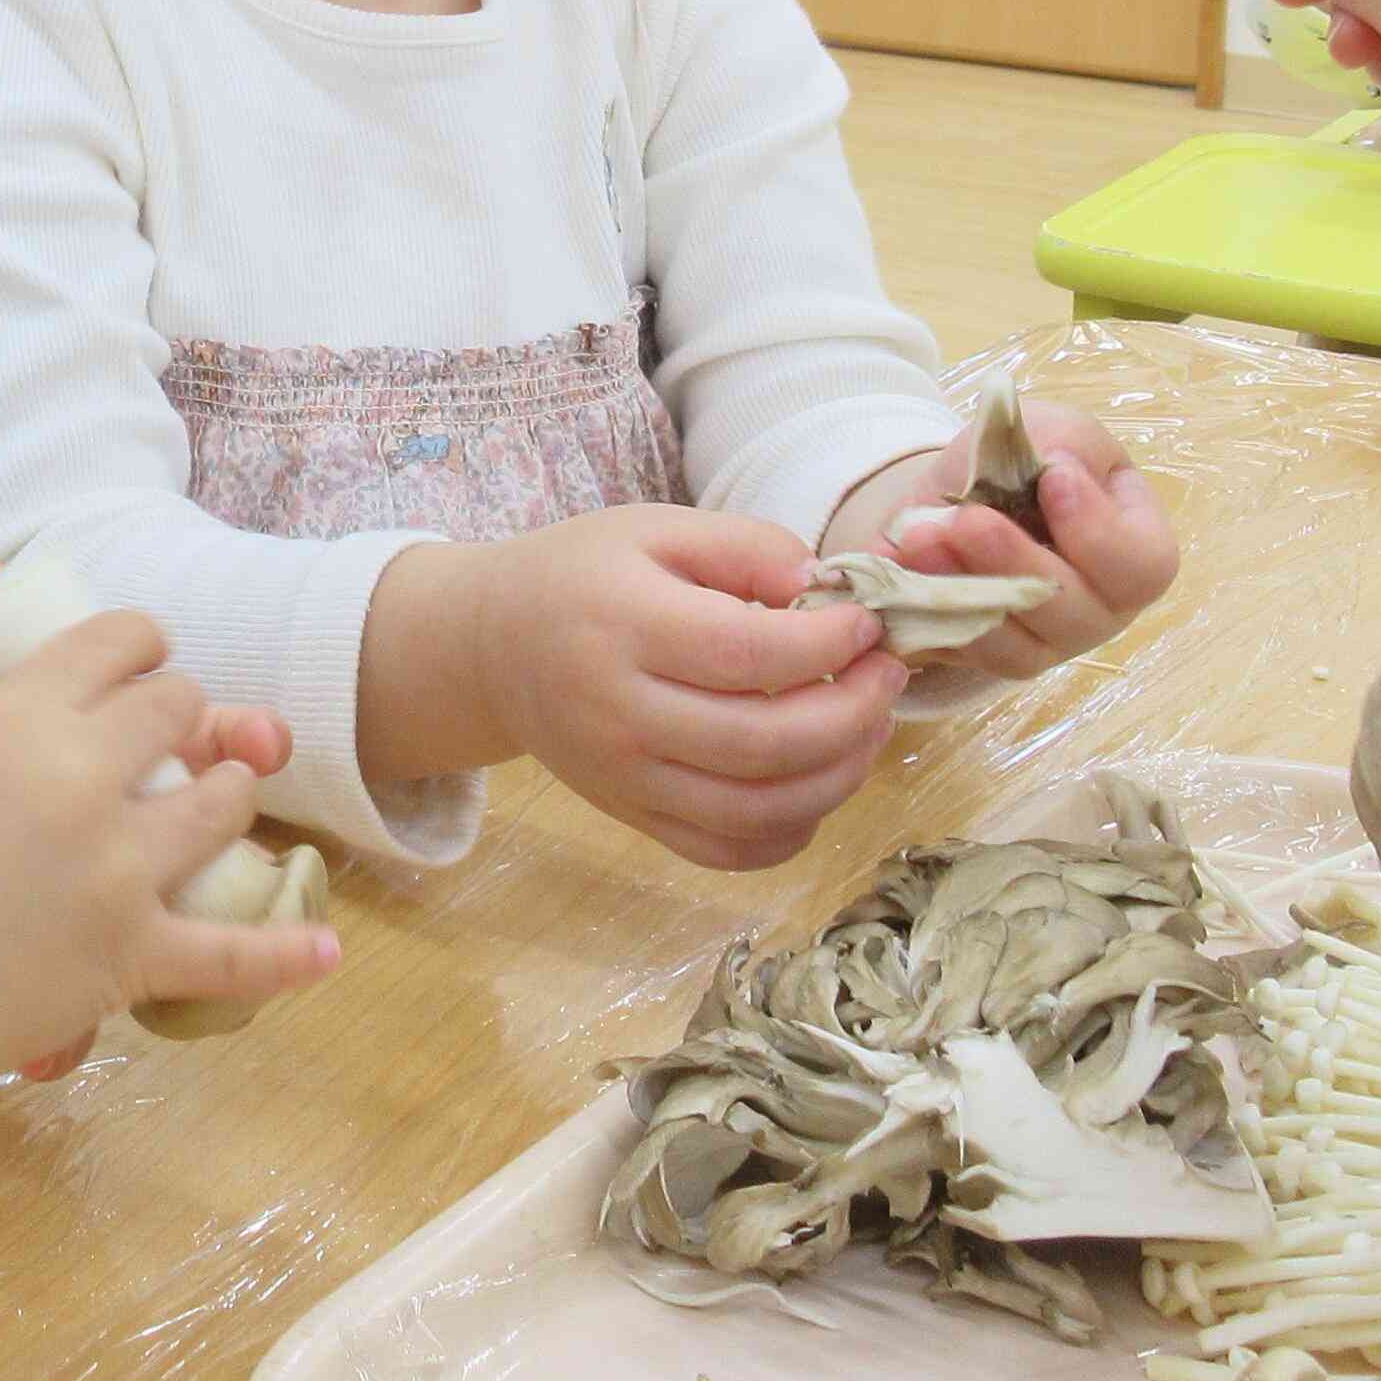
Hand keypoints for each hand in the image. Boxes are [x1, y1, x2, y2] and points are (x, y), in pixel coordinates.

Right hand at [0, 559, 293, 1080]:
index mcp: (24, 714)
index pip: (118, 643)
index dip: (142, 643)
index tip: (146, 657)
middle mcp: (82, 777)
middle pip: (179, 707)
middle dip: (185, 713)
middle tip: (175, 732)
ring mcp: (117, 868)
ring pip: (222, 803)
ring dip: (228, 793)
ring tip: (221, 798)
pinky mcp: (132, 954)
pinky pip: (229, 955)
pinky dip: (282, 955)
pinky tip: (324, 946)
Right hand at [392, 507, 903, 872]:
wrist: (493, 647)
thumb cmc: (585, 576)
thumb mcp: (656, 528)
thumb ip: (748, 548)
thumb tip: (830, 592)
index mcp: (623, 626)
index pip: (748, 653)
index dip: (829, 643)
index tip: (868, 623)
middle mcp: (619, 715)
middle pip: (762, 743)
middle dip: (853, 712)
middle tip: (887, 673)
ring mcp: (625, 780)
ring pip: (757, 810)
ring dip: (840, 775)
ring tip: (868, 724)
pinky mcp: (635, 819)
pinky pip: (729, 851)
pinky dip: (794, 830)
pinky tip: (819, 779)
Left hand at [836, 403, 1176, 710]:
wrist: (965, 492)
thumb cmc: (1031, 463)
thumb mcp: (1059, 431)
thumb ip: (1066, 444)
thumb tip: (1050, 469)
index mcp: (1136, 555)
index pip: (1141, 565)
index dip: (1098, 530)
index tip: (1053, 477)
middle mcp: (1098, 612)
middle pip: (1072, 613)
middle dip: (1013, 562)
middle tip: (967, 519)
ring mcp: (1042, 646)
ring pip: (1009, 644)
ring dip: (959, 591)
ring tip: (917, 538)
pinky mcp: (981, 658)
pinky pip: (954, 652)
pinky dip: (922, 615)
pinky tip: (896, 571)